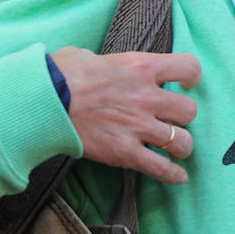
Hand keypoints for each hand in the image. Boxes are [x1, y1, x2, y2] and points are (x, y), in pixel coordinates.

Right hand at [50, 47, 200, 183]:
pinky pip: (161, 168)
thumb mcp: (89, 56)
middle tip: (172, 120)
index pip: (188, 66)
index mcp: (142, 66)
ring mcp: (138, 126)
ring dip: (181, 146)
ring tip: (176, 148)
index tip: (187, 84)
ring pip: (182, 141)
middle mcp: (147, 96)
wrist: (43, 100)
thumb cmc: (60, 73)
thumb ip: (106, 62)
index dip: (191, 76)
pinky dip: (172, 175)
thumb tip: (100, 65)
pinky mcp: (125, 152)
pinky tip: (178, 177)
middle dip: (183, 117)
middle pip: (189, 110)